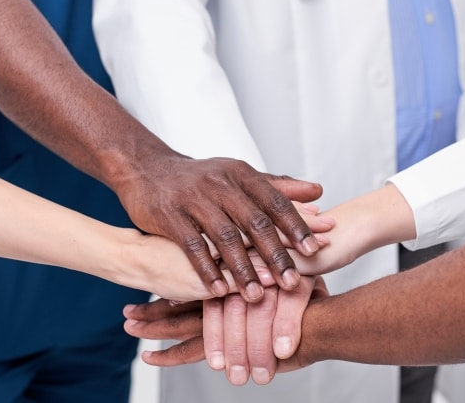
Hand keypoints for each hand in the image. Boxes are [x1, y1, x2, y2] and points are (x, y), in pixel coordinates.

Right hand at [114, 155, 323, 301]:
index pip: (275, 201)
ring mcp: (193, 198)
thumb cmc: (199, 179)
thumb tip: (319, 192)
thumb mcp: (237, 176)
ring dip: (242, 269)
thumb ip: (277, 187)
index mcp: (241, 173)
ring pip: (225, 237)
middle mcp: (220, 182)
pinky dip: (207, 271)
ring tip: (257, 295)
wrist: (146, 168)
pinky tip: (218, 292)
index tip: (316, 249)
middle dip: (274, 254)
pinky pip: (192, 246)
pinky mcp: (169, 214)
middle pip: (254, 221)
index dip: (297, 225)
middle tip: (290, 282)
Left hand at [122, 274, 328, 384]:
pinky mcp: (229, 336)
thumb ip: (272, 268)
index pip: (199, 279)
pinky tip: (151, 358)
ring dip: (156, 326)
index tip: (146, 291)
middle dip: (155, 307)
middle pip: (184, 298)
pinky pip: (194, 347)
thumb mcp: (288, 273)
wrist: (329, 305)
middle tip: (127, 313)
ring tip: (129, 328)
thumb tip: (266, 269)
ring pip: (183, 320)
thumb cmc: (314, 290)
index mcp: (236, 274)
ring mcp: (225, 313)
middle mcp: (226, 292)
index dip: (172, 288)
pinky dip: (172, 353)